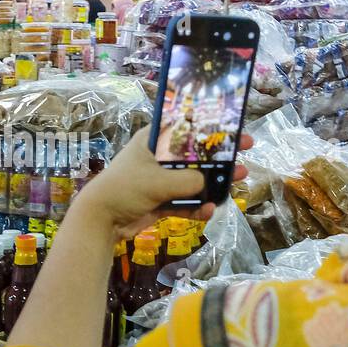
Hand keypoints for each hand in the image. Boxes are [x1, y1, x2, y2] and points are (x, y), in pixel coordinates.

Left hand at [73, 129, 251, 239]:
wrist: (101, 220)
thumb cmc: (125, 188)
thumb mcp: (159, 181)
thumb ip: (188, 180)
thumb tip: (207, 182)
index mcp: (153, 141)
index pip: (185, 127)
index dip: (209, 126)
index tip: (232, 126)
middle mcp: (159, 158)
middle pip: (195, 154)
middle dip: (219, 155)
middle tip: (245, 151)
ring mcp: (161, 180)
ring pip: (194, 179)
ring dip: (214, 182)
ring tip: (238, 180)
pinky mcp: (161, 201)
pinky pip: (185, 202)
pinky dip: (197, 207)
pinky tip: (210, 210)